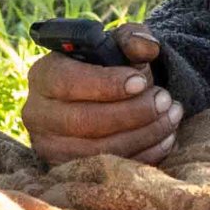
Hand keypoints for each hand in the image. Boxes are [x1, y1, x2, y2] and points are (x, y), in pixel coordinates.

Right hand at [22, 25, 179, 162]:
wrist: (100, 101)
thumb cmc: (107, 70)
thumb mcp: (117, 47)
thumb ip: (132, 39)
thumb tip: (148, 47)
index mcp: (43, 75)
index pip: (68, 82)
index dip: (106, 84)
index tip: (141, 81)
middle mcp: (38, 113)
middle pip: (84, 121)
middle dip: (133, 113)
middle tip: (165, 100)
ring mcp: (49, 147)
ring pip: (99, 149)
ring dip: (144, 134)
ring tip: (171, 116)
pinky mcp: (67, 171)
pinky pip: (108, 170)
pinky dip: (144, 156)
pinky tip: (165, 138)